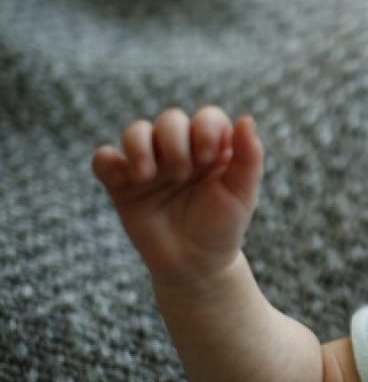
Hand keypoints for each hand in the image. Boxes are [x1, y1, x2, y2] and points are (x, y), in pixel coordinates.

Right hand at [92, 106, 262, 284]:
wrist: (194, 264)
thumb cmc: (222, 227)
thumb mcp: (242, 193)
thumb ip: (248, 157)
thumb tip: (246, 118)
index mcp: (212, 149)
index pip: (207, 117)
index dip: (205, 130)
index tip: (208, 158)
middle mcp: (180, 151)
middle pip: (170, 119)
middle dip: (175, 142)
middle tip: (182, 174)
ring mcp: (150, 165)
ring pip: (135, 131)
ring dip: (140, 146)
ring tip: (149, 176)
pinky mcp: (122, 184)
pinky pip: (104, 159)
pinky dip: (108, 161)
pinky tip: (127, 179)